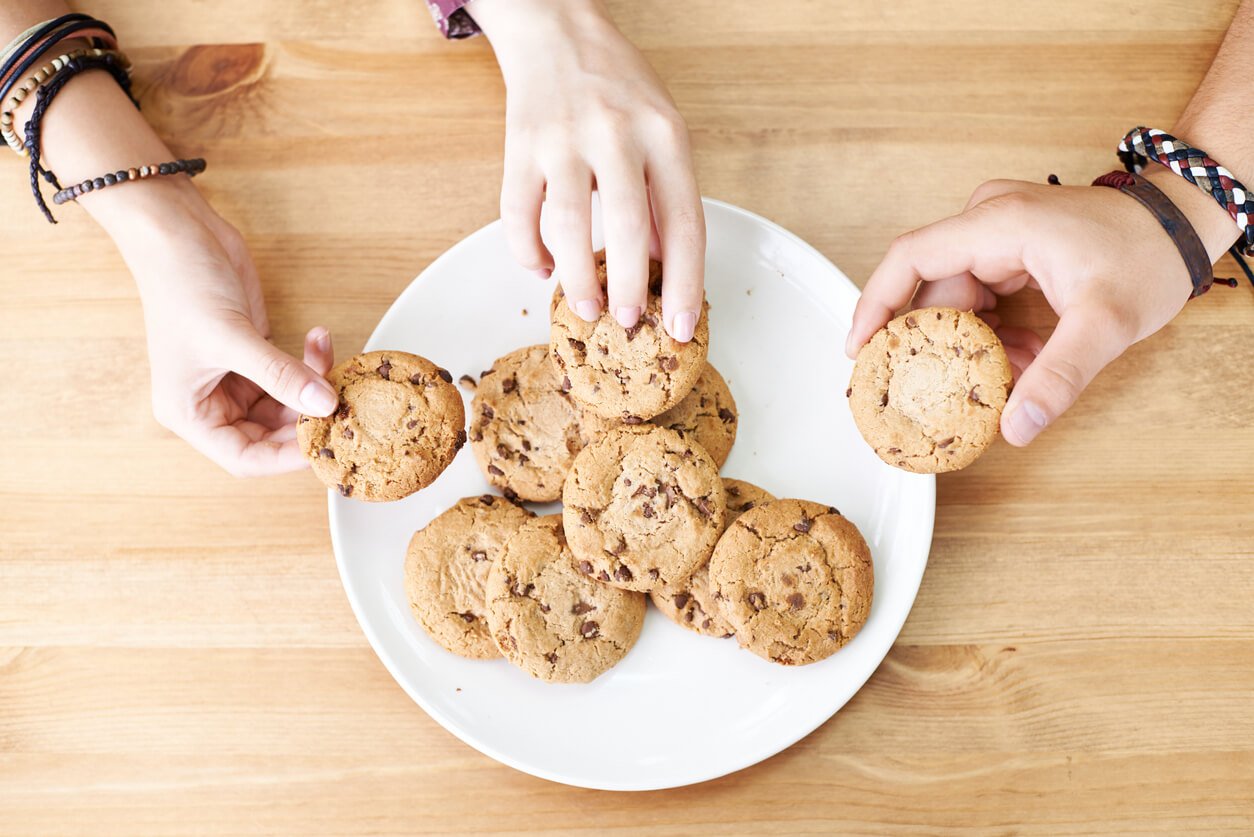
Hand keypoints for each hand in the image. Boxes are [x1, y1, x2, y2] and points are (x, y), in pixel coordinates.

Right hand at [110, 181, 337, 475]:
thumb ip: (279, 374)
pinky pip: (292, 374)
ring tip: (332, 362)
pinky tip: (320, 340)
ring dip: (314, 387)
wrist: (178, 231)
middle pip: (272, 436)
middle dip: (308, 419)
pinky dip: (311, 363)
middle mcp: (212, 402)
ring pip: (288, 405)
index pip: (244, 457)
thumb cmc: (181, 284)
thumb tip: (325, 405)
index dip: (285, 458)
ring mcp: (236, 378)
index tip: (323, 444)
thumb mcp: (231, 335)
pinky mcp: (256, 354)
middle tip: (341, 403)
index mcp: (190, 413)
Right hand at [468, 0, 705, 340]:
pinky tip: (542, 268)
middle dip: (629, 289)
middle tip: (627, 322)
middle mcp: (617, 134)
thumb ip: (665, 195)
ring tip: (587, 307)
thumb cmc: (617, 86)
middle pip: (628, 229)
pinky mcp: (520, 144)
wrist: (556, 28)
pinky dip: (527, 251)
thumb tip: (662, 268)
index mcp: (665, 135)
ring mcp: (564, 139)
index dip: (684, 284)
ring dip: (578, 279)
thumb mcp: (662, 129)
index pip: (684, 224)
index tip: (680, 328)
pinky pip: (517, 213)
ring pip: (568, 226)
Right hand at [846, 170, 1236, 445]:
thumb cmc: (1149, 255)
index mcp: (998, 223)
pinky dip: (992, 332)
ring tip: (1003, 375)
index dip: (875, 305)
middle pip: (932, 287)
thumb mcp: (1105, 323)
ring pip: (957, 296)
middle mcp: (989, 220)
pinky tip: (1020, 357)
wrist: (1183, 225)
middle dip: (939, 343)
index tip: (859, 350)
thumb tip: (1014, 427)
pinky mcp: (1009, 247)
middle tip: (935, 388)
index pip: (910, 259)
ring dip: (973, 342)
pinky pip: (979, 295)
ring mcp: (998, 232)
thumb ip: (1057, 377)